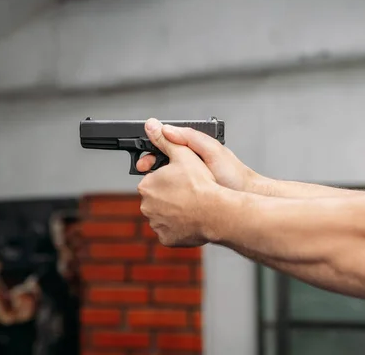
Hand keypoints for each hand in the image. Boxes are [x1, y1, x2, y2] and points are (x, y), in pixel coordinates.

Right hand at [136, 123, 258, 191]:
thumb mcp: (211, 151)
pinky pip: (171, 195)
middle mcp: (189, 165)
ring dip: (155, 183)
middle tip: (143, 174)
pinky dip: (163, 197)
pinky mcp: (189, 197)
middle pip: (160, 164)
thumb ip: (189, 137)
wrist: (245, 198)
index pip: (164, 146)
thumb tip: (163, 127)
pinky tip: (161, 201)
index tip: (142, 162)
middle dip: (150, 168)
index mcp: (192, 150)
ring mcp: (188, 182)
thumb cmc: (233, 174)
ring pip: (164, 180)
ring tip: (151, 189)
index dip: (150, 152)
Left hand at [137, 118, 219, 246]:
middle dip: (170, 193)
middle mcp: (146, 206)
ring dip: (175, 210)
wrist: (217, 213)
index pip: (152, 178)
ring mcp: (156, 225)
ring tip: (193, 204)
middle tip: (190, 189)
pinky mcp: (167, 239)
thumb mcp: (184, 154)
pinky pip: (171, 231)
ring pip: (164, 214)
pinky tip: (192, 219)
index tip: (180, 177)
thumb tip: (151, 125)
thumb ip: (166, 140)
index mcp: (147, 185)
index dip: (167, 175)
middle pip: (158, 197)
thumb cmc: (202, 184)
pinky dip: (179, 226)